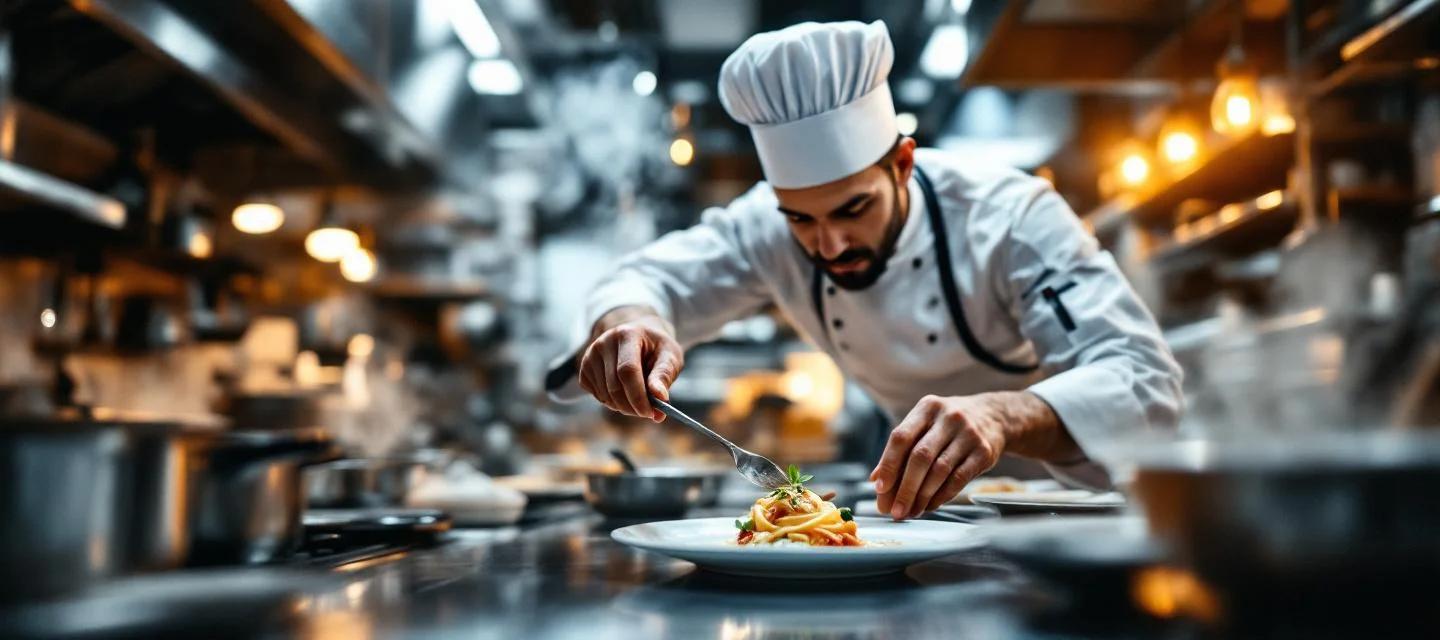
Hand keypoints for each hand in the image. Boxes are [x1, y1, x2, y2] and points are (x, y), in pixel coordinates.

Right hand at [578, 308, 683, 421]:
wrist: (640, 337)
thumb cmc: (657, 348)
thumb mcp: (670, 356)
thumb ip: (664, 375)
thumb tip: (660, 398)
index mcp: (627, 334)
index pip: (627, 370)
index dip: (638, 396)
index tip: (651, 413)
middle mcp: (604, 342)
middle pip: (614, 386)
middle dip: (633, 406)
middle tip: (649, 412)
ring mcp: (590, 355)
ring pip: (605, 395)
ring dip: (625, 407)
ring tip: (640, 399)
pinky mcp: (584, 368)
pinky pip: (598, 396)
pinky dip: (614, 403)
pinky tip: (625, 392)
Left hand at [870, 394, 1009, 520]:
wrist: (993, 417)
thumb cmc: (948, 425)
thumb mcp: (925, 425)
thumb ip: (901, 449)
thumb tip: (876, 479)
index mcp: (927, 407)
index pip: (901, 437)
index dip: (889, 464)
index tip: (879, 488)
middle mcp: (948, 418)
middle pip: (920, 457)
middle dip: (905, 488)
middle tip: (894, 510)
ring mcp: (968, 434)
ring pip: (939, 471)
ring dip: (922, 497)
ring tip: (911, 512)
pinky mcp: (984, 452)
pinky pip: (958, 479)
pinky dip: (941, 496)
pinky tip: (930, 505)